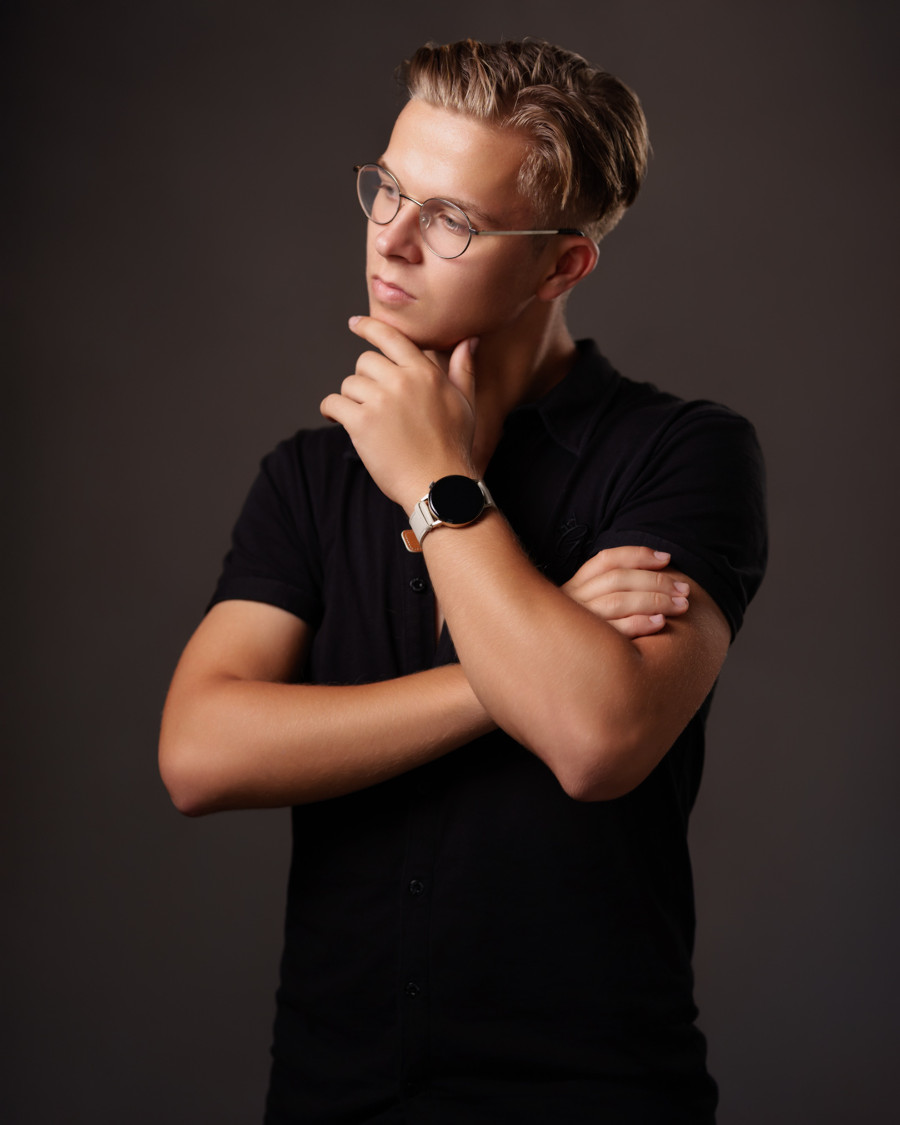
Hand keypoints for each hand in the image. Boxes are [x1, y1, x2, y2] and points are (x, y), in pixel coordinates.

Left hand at [320, 316, 477, 511]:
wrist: (438, 484)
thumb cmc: (453, 447)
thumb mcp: (465, 404)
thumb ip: (462, 369)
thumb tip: (468, 340)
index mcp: (425, 372)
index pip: (390, 337)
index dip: (368, 327)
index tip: (354, 324)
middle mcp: (402, 381)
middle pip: (365, 362)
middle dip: (365, 379)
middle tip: (373, 402)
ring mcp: (380, 401)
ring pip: (349, 384)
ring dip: (351, 399)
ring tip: (366, 420)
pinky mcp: (361, 423)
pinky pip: (333, 403)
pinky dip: (332, 410)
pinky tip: (338, 419)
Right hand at [561, 546, 690, 637]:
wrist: (560, 675)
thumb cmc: (590, 639)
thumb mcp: (592, 608)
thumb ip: (614, 592)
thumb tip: (659, 570)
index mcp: (575, 586)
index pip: (607, 560)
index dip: (638, 555)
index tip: (667, 559)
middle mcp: (572, 601)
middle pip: (617, 579)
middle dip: (655, 581)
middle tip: (684, 590)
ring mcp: (577, 625)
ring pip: (618, 602)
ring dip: (654, 600)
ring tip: (680, 605)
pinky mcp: (586, 649)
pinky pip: (616, 631)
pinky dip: (641, 623)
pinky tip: (661, 622)